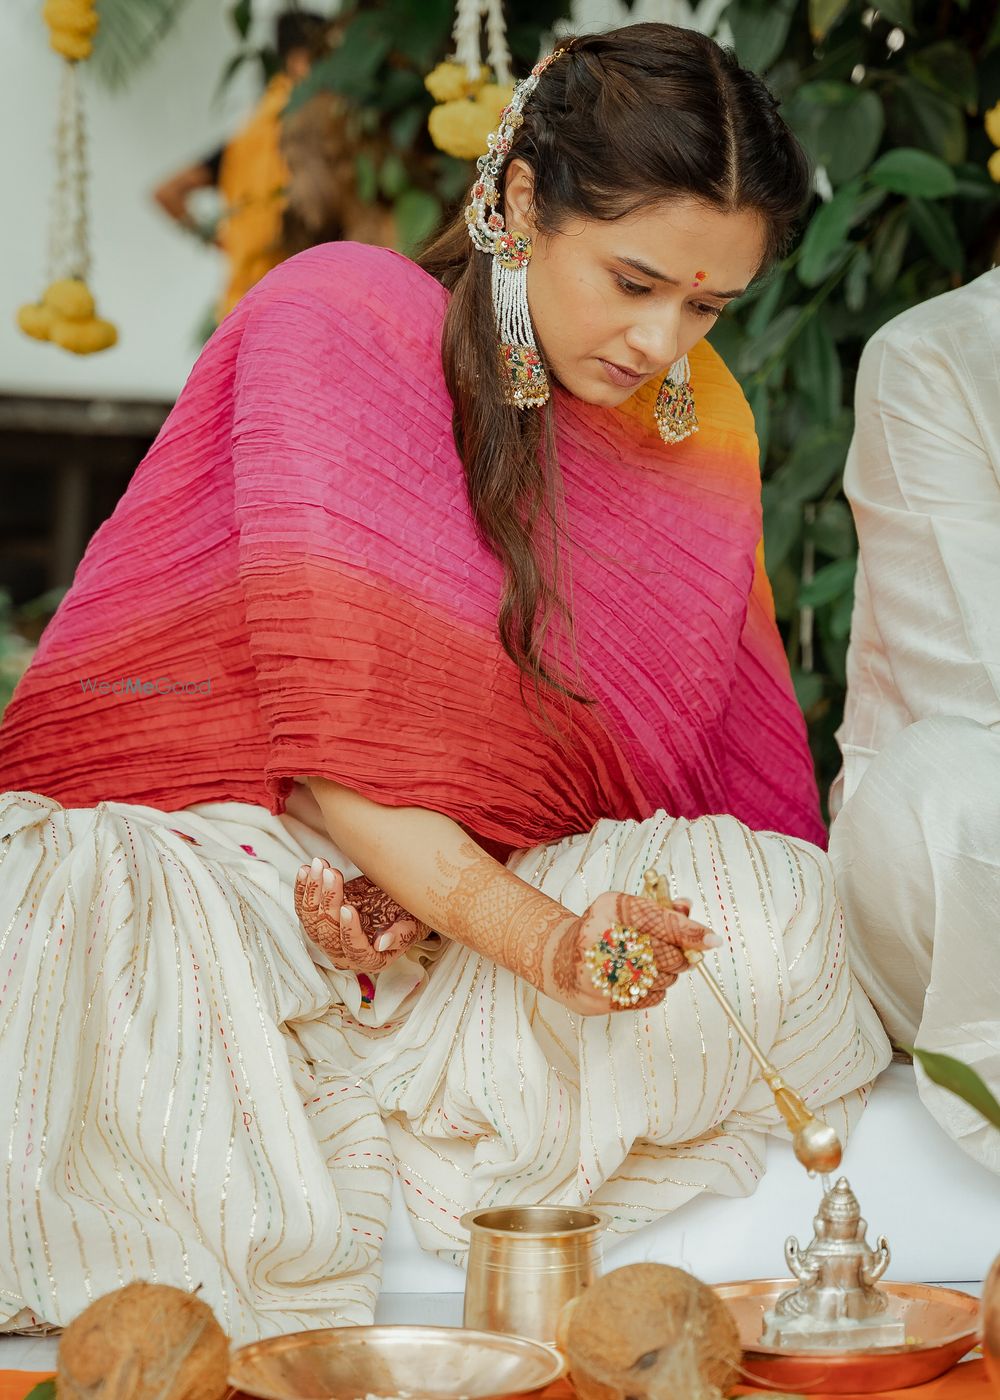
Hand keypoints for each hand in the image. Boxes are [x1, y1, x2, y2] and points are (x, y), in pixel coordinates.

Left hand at [294, 857, 429, 972]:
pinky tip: (306, 870)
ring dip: (314, 891)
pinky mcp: (319, 919)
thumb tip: (382, 943)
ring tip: (321, 866)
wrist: (398, 902)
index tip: (349, 907)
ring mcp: (329, 936)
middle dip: (329, 900)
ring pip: (312, 919)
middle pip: (328, 932)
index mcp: (370, 959)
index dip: (349, 930)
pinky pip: (304, 907)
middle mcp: (345, 952)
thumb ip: (400, 935)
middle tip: (334, 874)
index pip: (354, 949)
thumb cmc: (409, 916)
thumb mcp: (413, 924)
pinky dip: (303, 888)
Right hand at [545, 891, 720, 1015]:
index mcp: (610, 910)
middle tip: (683, 955)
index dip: (689, 931)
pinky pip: (649, 998)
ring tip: (651, 964)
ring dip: (667, 974)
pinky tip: (640, 979)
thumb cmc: (601, 929)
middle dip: (681, 956)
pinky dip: (655, 990)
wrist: (559, 958)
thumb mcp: (625, 909)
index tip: (712, 940)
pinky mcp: (600, 999)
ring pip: (660, 979)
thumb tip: (687, 909)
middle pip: (665, 954)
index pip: (658, 920)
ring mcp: (598, 972)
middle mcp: (600, 939)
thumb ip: (659, 909)